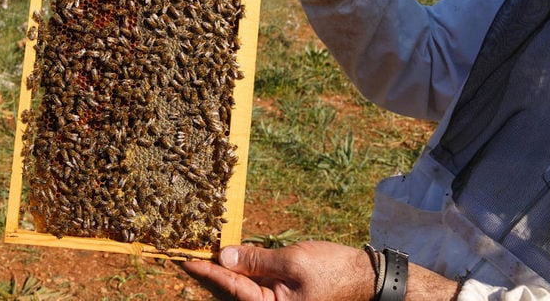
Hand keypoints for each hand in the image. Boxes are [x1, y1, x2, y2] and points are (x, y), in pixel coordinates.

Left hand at [182, 241, 373, 300]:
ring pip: (240, 287)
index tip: (184, 259)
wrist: (365, 278)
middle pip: (230, 291)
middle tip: (184, 256)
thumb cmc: (332, 270)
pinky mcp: (281, 294)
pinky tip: (229, 258)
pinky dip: (240, 271)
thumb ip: (257, 260)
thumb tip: (225, 255)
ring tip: (200, 255)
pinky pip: (254, 284)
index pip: (229, 287)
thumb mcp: (292, 261)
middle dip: (209, 273)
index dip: (206, 270)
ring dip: (223, 271)